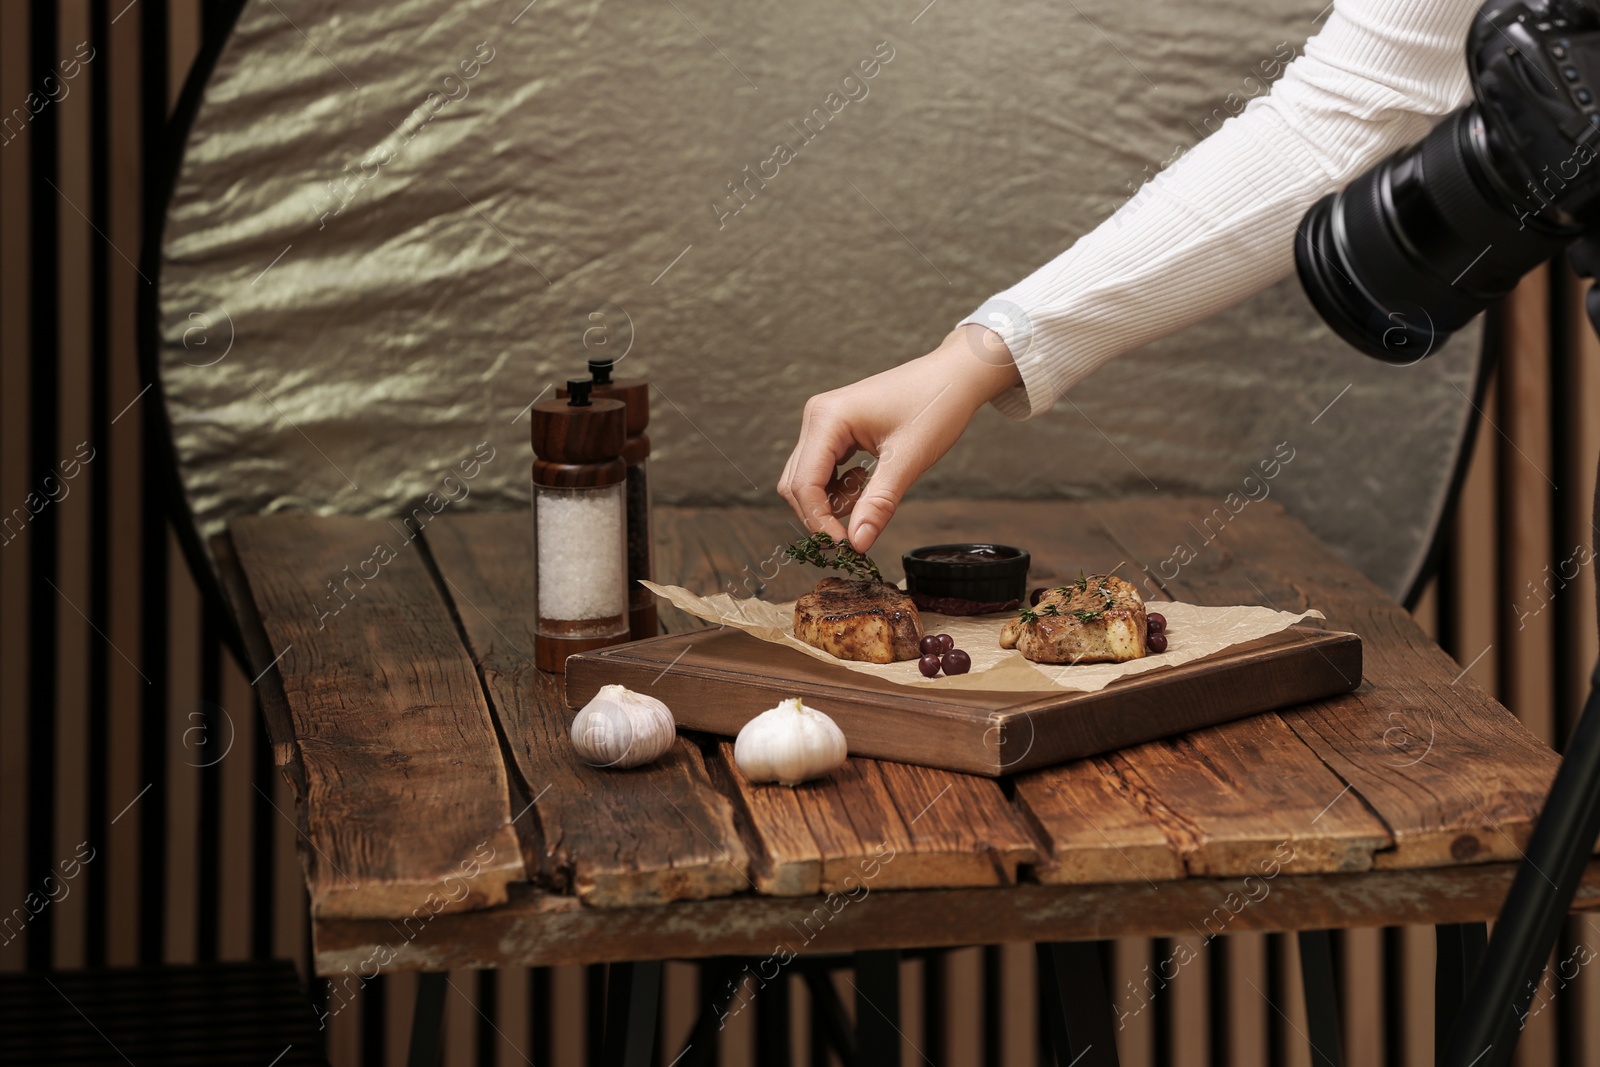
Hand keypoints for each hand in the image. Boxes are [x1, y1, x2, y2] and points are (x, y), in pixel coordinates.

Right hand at [777, 324, 1020, 551]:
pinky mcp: (833, 427)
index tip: (844, 546)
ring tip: (867, 495)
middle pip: (796, 483)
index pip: (804, 483)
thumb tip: (857, 544)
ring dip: (830, 500)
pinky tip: (863, 482)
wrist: (954, 375)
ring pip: (805, 478)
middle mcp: (817, 416)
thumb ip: (878, 504)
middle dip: (821, 513)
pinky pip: (820, 468)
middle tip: (854, 534)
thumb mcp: (908, 460)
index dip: (819, 520)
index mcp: (828, 419)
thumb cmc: (936, 406)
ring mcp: (823, 420)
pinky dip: (836, 487)